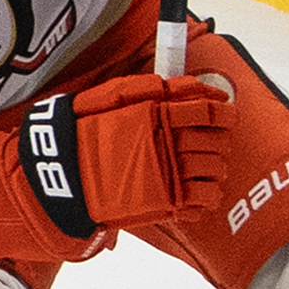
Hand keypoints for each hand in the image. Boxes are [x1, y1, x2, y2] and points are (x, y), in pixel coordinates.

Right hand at [19, 75, 236, 238]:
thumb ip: (152, 89)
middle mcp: (165, 143)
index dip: (223, 112)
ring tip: (214, 166)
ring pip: (213, 169)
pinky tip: (204, 191)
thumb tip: (192, 86)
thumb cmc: (83, 131)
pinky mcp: (162, 201)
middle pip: (215, 140)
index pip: (206, 111)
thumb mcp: (111, 97)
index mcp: (155, 115)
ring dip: (219, 167)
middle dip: (223, 140)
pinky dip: (210, 195)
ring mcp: (166, 174)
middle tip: (222, 140)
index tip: (227, 113)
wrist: (60, 173)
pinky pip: (202, 198)